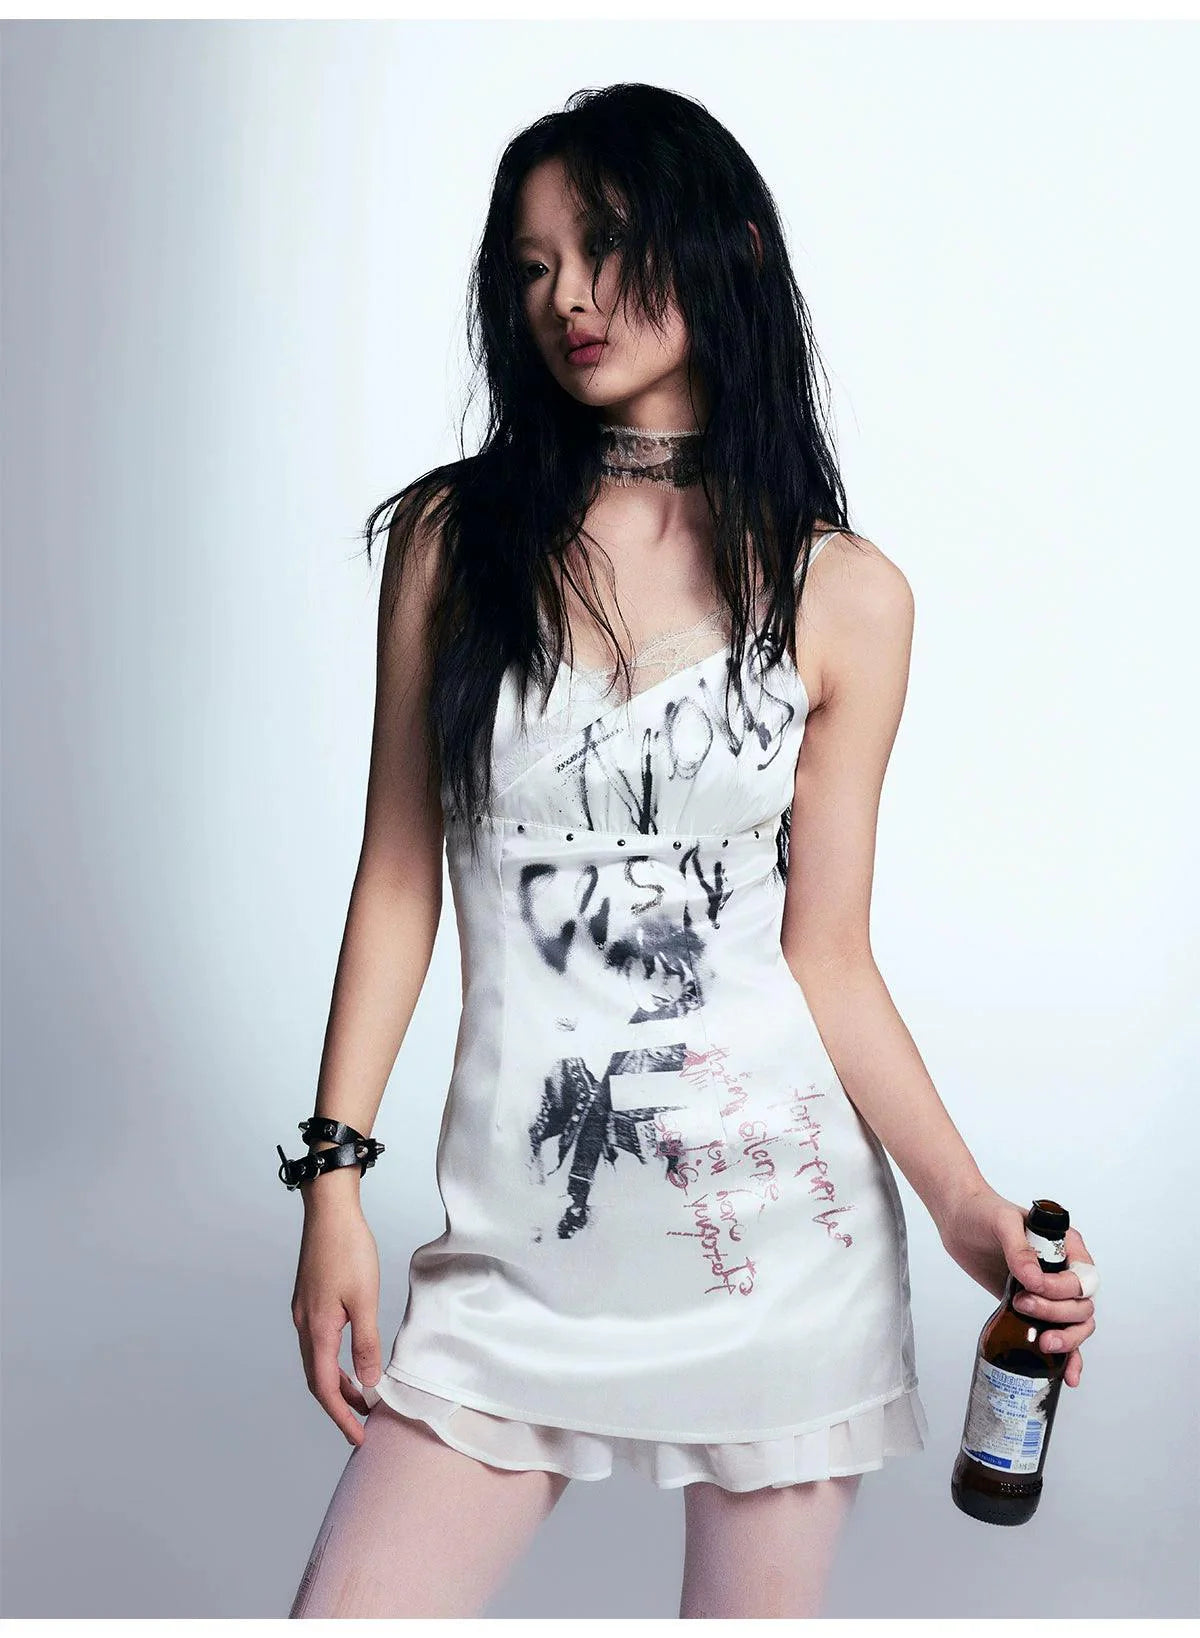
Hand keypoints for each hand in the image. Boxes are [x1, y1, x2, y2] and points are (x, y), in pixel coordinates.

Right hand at [291, 1199, 383, 1444]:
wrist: (329, 1211)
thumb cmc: (348, 1249)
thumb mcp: (365, 1299)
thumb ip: (366, 1343)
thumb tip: (370, 1382)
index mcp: (317, 1329)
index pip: (325, 1388)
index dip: (342, 1416)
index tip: (359, 1436)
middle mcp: (304, 1325)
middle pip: (318, 1379)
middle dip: (340, 1405)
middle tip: (364, 1423)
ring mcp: (304, 1312)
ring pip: (318, 1361)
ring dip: (338, 1383)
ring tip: (364, 1396)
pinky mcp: (309, 1300)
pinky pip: (319, 1343)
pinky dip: (334, 1361)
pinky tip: (352, 1359)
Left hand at [937, 1183, 1096, 1388]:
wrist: (959, 1221)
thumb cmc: (983, 1212)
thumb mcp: (1001, 1223)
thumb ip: (1018, 1249)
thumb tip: (1034, 1280)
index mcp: (1067, 1246)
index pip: (1082, 1279)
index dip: (1060, 1289)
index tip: (1031, 1287)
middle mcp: (1064, 1270)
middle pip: (1082, 1306)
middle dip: (1058, 1314)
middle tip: (1023, 1306)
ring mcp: (1050, 1291)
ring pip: (1077, 1324)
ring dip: (1067, 1339)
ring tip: (1043, 1344)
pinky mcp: (1034, 1308)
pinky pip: (1060, 1333)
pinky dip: (1069, 1355)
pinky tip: (1068, 1374)